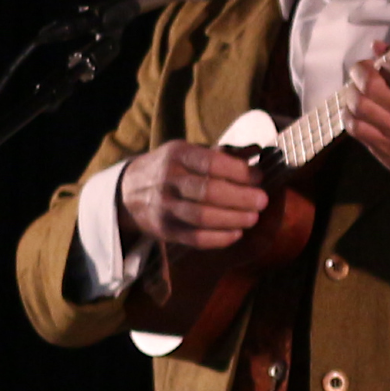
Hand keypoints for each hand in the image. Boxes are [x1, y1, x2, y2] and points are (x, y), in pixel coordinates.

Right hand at [118, 140, 267, 249]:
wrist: (127, 191)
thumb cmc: (169, 168)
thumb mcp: (188, 151)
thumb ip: (222, 153)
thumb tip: (256, 151)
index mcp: (177, 154)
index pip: (211, 163)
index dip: (239, 172)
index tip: (258, 178)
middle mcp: (168, 179)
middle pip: (208, 191)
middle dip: (240, 197)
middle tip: (262, 201)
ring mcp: (164, 206)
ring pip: (202, 217)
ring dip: (233, 219)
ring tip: (253, 218)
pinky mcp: (164, 230)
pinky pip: (194, 238)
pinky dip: (219, 238)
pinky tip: (236, 233)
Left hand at [349, 41, 389, 187]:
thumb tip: (377, 46)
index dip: (385, 62)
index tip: (384, 65)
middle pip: (371, 85)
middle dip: (359, 72)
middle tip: (360, 71)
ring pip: (359, 105)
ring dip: (351, 93)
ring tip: (356, 91)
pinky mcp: (381, 147)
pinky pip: (355, 128)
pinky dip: (349, 115)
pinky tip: (354, 112)